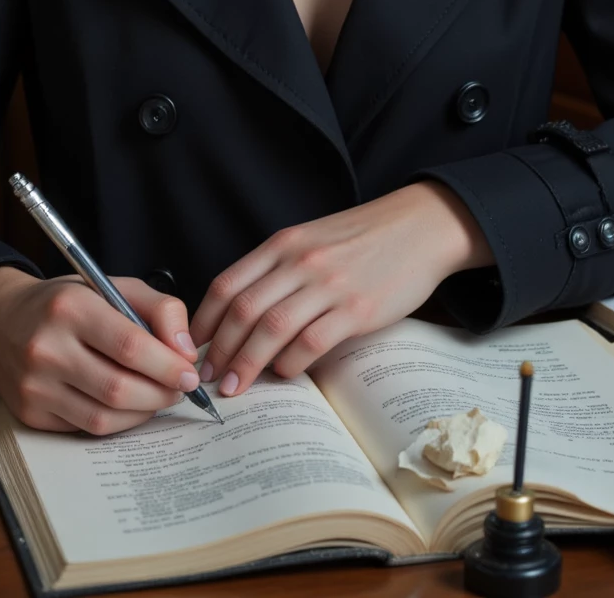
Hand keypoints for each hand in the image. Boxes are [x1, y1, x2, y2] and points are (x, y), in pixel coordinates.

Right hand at [0, 266, 201, 434]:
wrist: (0, 321)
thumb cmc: (67, 302)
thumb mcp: (113, 286)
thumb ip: (159, 309)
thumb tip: (186, 351)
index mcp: (70, 307)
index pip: (129, 346)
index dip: (167, 365)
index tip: (190, 373)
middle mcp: (46, 347)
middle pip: (118, 388)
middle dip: (160, 394)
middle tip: (180, 389)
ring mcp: (34, 386)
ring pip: (103, 417)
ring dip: (143, 412)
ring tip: (159, 397)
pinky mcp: (30, 413)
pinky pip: (85, 428)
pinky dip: (117, 422)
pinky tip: (129, 406)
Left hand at [189, 181, 491, 399]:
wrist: (420, 226)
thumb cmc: (363, 238)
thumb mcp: (311, 240)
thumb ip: (279, 270)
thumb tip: (243, 317)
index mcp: (283, 243)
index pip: (226, 284)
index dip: (204, 321)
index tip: (193, 348)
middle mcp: (300, 261)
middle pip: (242, 310)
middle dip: (219, 351)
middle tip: (207, 378)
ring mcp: (329, 284)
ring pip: (271, 328)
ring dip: (246, 364)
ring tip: (234, 387)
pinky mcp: (358, 308)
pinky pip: (313, 341)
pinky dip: (292, 362)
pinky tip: (285, 372)